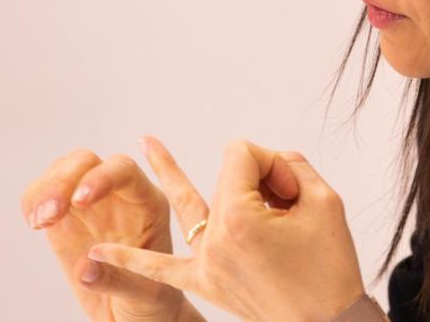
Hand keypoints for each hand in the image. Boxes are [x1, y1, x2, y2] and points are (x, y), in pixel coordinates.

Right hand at [21, 146, 190, 321]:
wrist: (135, 313)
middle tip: (50, 213)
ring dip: (45, 189)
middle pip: (88, 162)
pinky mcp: (65, 218)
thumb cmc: (151, 300)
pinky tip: (35, 223)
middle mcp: (119, 196)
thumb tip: (85, 267)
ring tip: (40, 222)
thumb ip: (117, 279)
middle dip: (64, 179)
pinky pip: (43, 195)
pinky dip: (33, 201)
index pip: (125, 171)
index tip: (80, 200)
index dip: (101, 177)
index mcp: (148, 204)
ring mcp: (91, 204)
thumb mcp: (144, 295)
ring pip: (64, 171)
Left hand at [86, 136, 366, 321]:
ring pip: (185, 206)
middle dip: (259, 177)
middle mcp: (215, 240)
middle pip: (226, 178)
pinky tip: (98, 254)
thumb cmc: (331, 271)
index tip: (294, 191)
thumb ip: (295, 167)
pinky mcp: (206, 283)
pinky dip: (130, 262)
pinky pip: (161, 270)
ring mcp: (206, 263)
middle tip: (284, 194)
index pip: (244, 157)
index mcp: (240, 218)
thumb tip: (271, 166)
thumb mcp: (326, 203)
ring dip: (168, 175)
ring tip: (146, 146)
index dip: (273, 164)